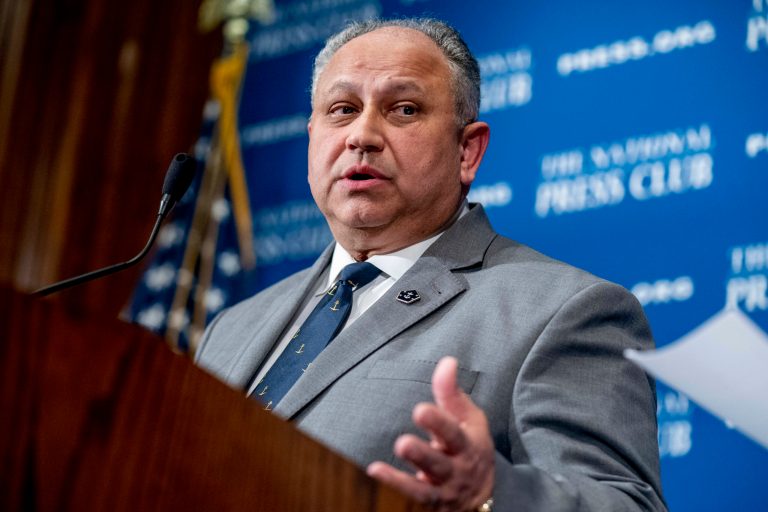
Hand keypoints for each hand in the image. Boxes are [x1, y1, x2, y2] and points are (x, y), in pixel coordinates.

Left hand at [367, 357, 494, 510]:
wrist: (485, 493)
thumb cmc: (470, 445)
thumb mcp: (469, 419)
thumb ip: (452, 393)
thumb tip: (447, 361)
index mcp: (466, 445)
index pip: (453, 433)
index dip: (438, 422)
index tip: (420, 410)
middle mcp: (456, 471)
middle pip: (438, 465)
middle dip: (421, 455)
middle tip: (402, 443)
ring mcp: (443, 491)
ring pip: (423, 490)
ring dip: (400, 481)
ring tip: (376, 469)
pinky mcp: (431, 505)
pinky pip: (413, 501)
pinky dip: (394, 490)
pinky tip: (374, 475)